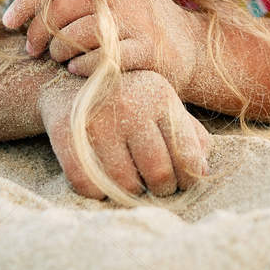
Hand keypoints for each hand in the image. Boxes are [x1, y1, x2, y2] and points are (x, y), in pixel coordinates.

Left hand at [1, 0, 204, 89]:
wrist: (196, 48)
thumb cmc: (144, 25)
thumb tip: (31, 5)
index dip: (27, 2)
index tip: (8, 23)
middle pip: (64, 7)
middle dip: (40, 31)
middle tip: (33, 50)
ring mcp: (138, 20)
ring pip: (80, 32)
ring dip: (60, 50)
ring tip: (58, 61)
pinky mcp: (149, 50)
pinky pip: (105, 58)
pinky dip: (84, 66)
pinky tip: (77, 71)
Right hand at [37, 71, 211, 199]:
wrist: (67, 77)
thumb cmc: (127, 98)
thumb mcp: (160, 103)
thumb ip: (188, 133)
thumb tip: (202, 171)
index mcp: (159, 96)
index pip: (187, 155)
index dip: (188, 179)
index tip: (181, 182)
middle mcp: (130, 106)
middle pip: (158, 173)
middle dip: (161, 189)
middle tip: (155, 186)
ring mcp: (97, 120)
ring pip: (124, 184)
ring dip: (129, 192)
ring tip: (129, 181)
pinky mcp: (67, 134)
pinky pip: (88, 185)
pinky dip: (97, 192)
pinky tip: (102, 181)